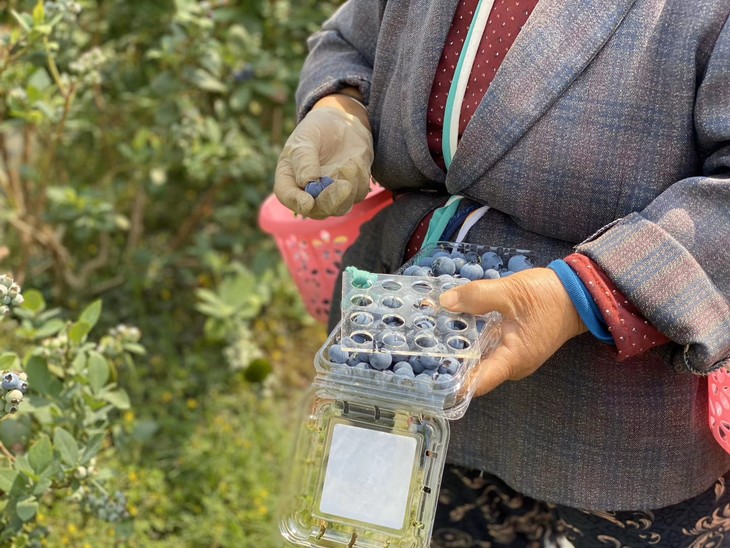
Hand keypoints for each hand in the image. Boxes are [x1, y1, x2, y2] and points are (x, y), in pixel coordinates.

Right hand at [274, 96, 372, 219]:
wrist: (344, 123)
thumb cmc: (318, 128)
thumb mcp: (307, 136)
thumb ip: (304, 158)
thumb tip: (306, 182)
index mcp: (289, 177)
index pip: (287, 196)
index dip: (296, 202)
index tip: (308, 202)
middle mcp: (308, 192)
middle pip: (316, 210)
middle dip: (330, 201)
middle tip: (343, 186)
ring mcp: (330, 195)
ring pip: (340, 207)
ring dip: (349, 188)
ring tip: (350, 161)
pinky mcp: (350, 193)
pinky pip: (358, 195)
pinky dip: (359, 180)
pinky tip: (355, 161)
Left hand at [439, 268, 586, 396]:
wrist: (579, 293)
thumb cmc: (549, 297)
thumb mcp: (511, 292)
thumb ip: (476, 296)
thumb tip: (444, 302)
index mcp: (513, 359)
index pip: (478, 382)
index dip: (454, 385)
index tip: (429, 381)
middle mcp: (512, 365)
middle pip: (475, 373)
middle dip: (450, 364)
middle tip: (419, 354)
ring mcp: (514, 356)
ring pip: (481, 360)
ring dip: (459, 351)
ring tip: (429, 340)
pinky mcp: (514, 346)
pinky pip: (488, 349)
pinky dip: (471, 342)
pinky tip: (454, 328)